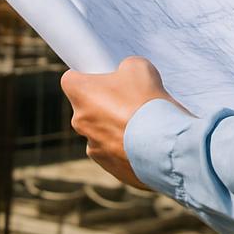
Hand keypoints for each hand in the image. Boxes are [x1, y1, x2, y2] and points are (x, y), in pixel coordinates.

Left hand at [61, 57, 188, 189]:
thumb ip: (123, 69)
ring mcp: (93, 147)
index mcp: (82, 94)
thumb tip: (123, 76)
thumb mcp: (137, 67)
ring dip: (115, 126)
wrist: (163, 141)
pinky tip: (145, 140)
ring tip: (142, 122)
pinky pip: (114, 151)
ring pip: (100, 131)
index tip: (101, 77)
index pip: (70, 79)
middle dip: (104, 102)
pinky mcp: (108, 166)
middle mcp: (80, 122)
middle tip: (130, 99)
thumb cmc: (147, 99)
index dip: (85, 76)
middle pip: (87, 107)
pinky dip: (126, 146)